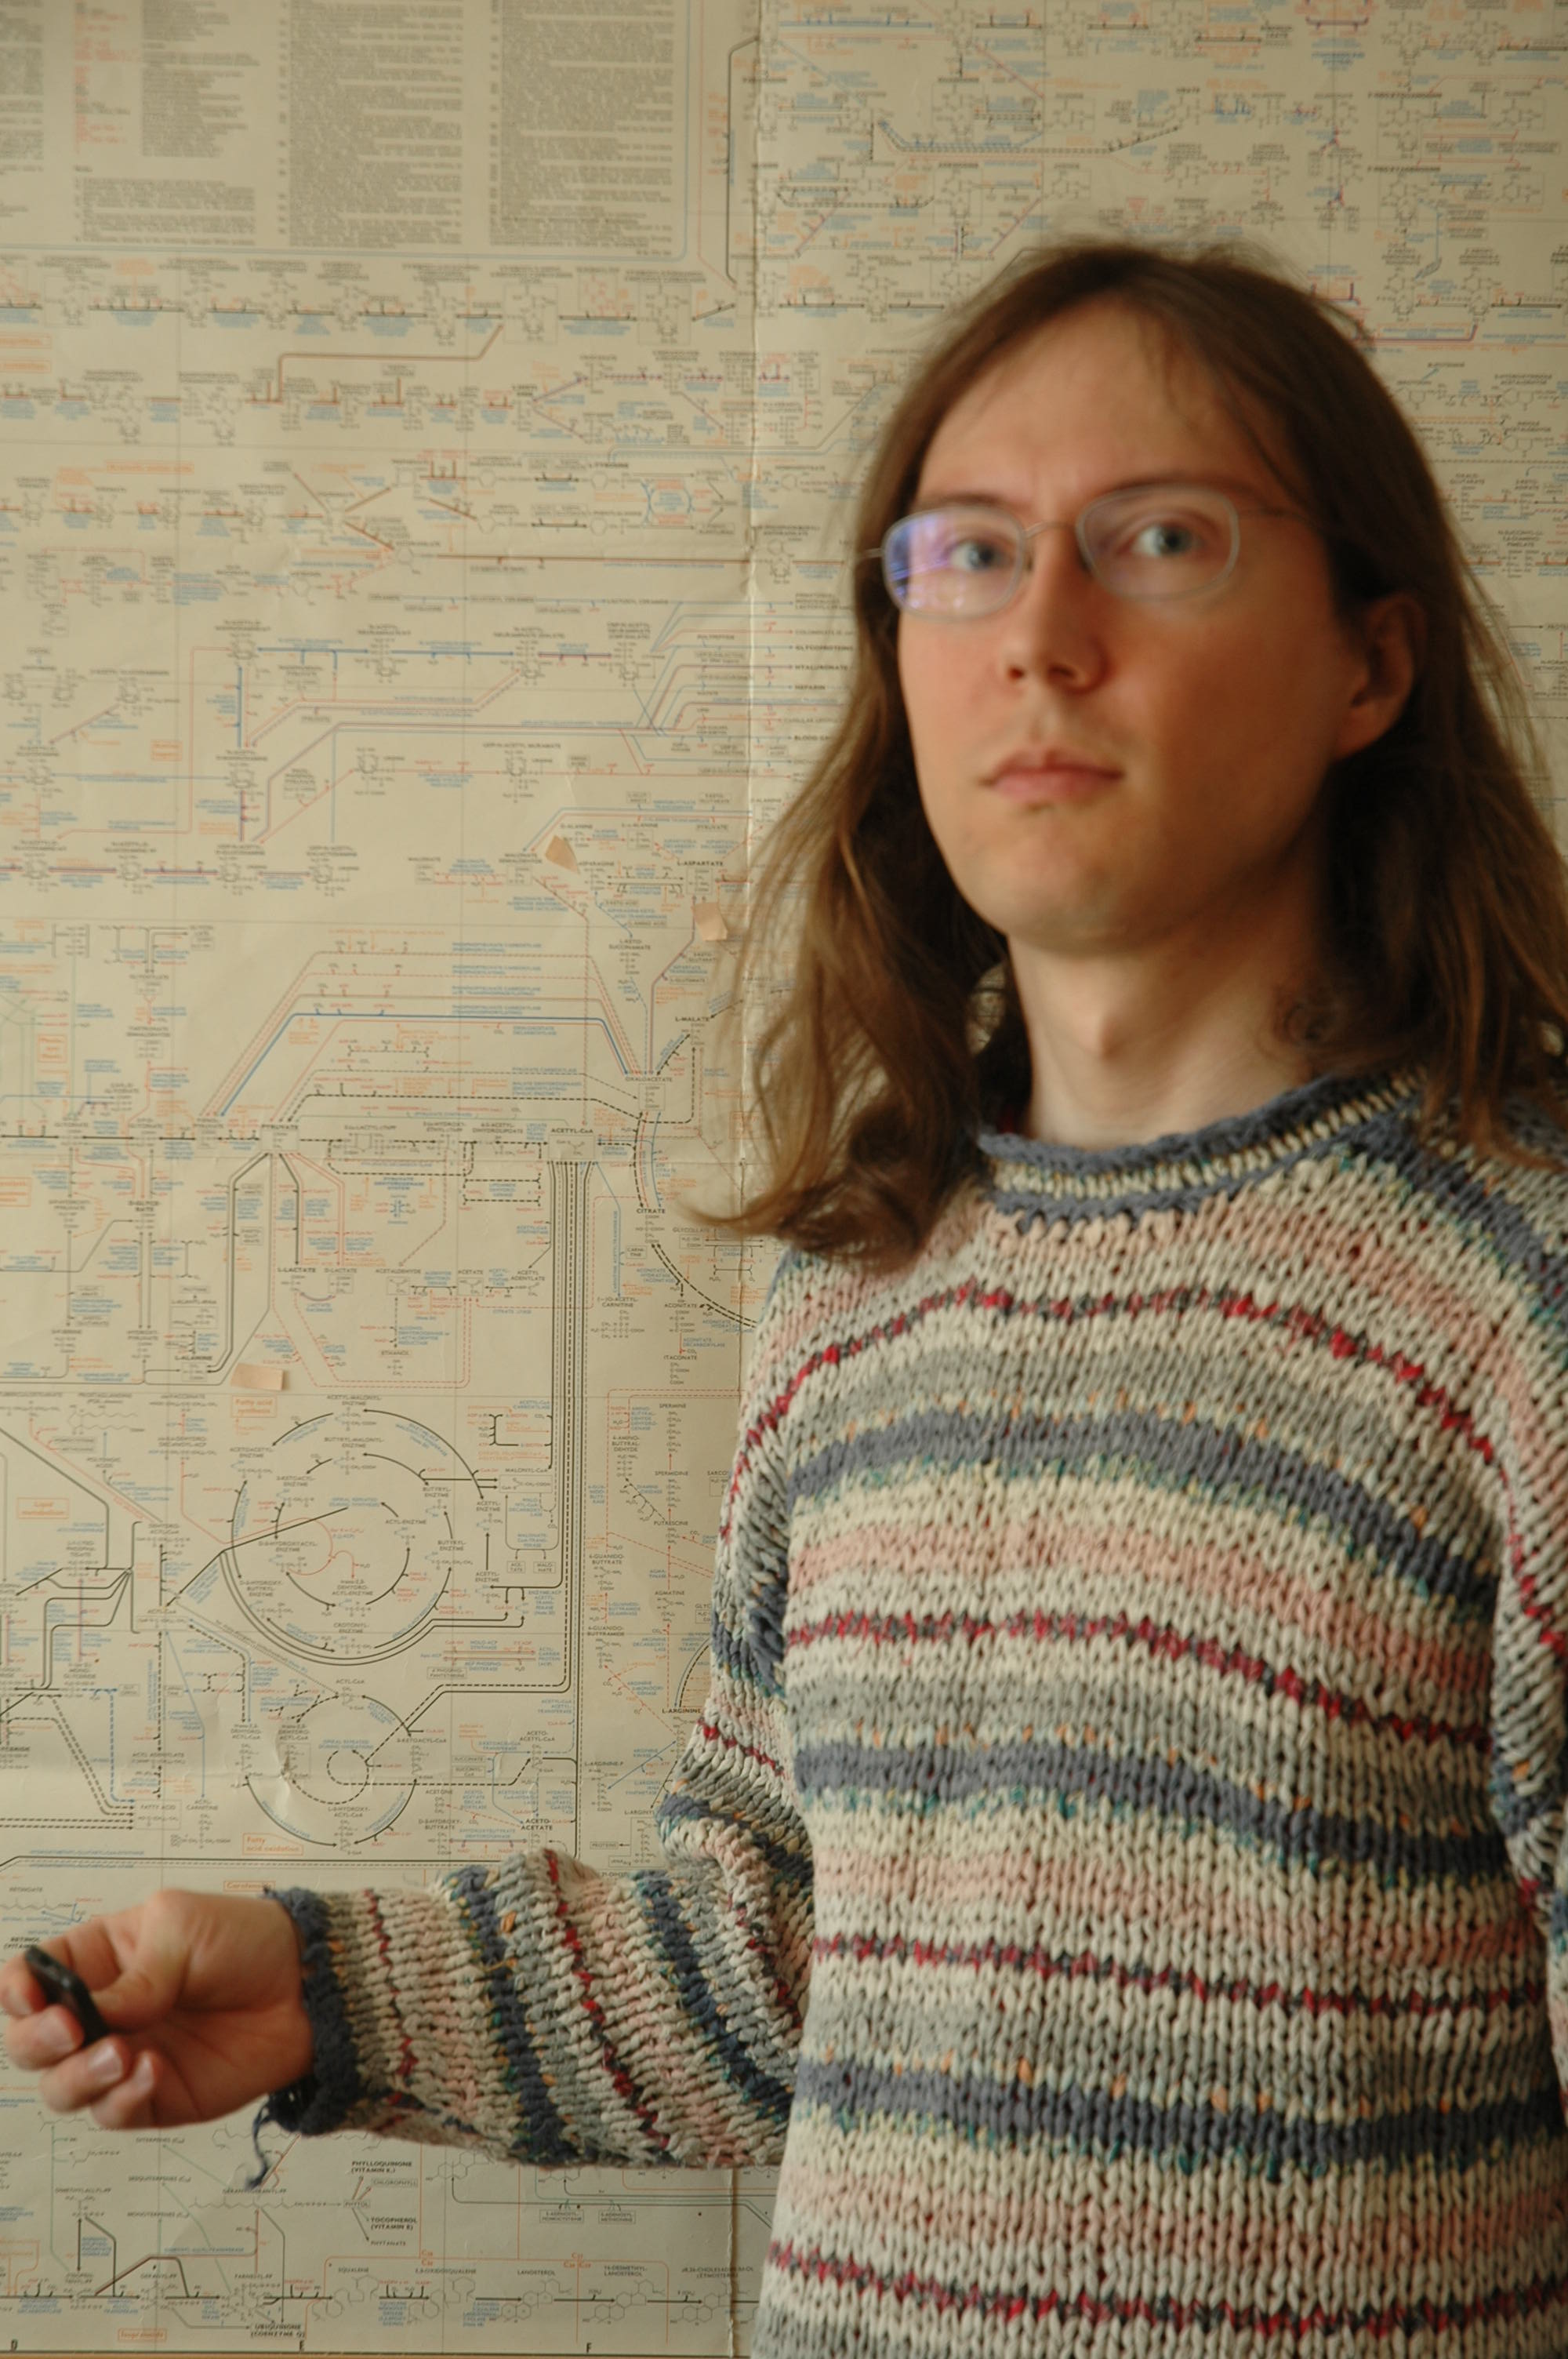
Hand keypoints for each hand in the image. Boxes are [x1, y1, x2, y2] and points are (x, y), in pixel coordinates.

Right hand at [1, 1891, 312, 2129]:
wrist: (305, 1989)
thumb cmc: (246, 1942)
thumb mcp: (183, 1930)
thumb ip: (131, 1977)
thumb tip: (91, 2016)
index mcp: (101, 1958)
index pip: (32, 1977)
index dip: (17, 1989)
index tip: (30, 1996)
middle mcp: (103, 2011)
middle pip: (30, 2042)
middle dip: (35, 2041)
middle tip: (71, 2032)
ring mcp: (124, 2056)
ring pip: (62, 2087)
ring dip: (77, 2077)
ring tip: (119, 2054)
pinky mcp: (153, 2096)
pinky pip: (112, 2113)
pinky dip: (122, 2098)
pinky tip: (153, 2070)